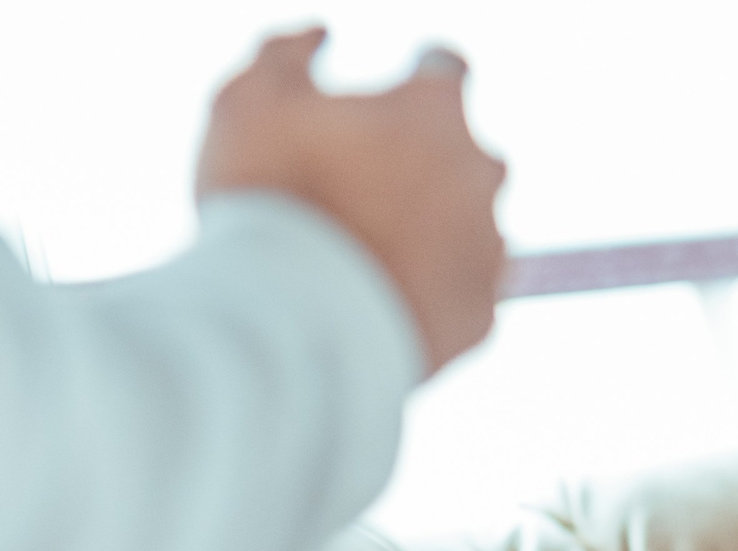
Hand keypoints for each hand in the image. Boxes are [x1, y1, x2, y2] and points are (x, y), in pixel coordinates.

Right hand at [197, 29, 507, 373]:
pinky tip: (379, 297)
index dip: (417, 75)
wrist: (296, 328)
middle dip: (421, 160)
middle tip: (361, 183)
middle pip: (463, 154)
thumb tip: (317, 34)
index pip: (445, 69)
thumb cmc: (270, 200)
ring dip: (429, 227)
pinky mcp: (482, 316)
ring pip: (467, 225)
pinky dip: (429, 289)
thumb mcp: (248, 102)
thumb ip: (284, 54)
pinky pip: (460, 290)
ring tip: (365, 250)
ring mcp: (488, 249)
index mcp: (434, 111)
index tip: (396, 91)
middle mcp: (480, 175)